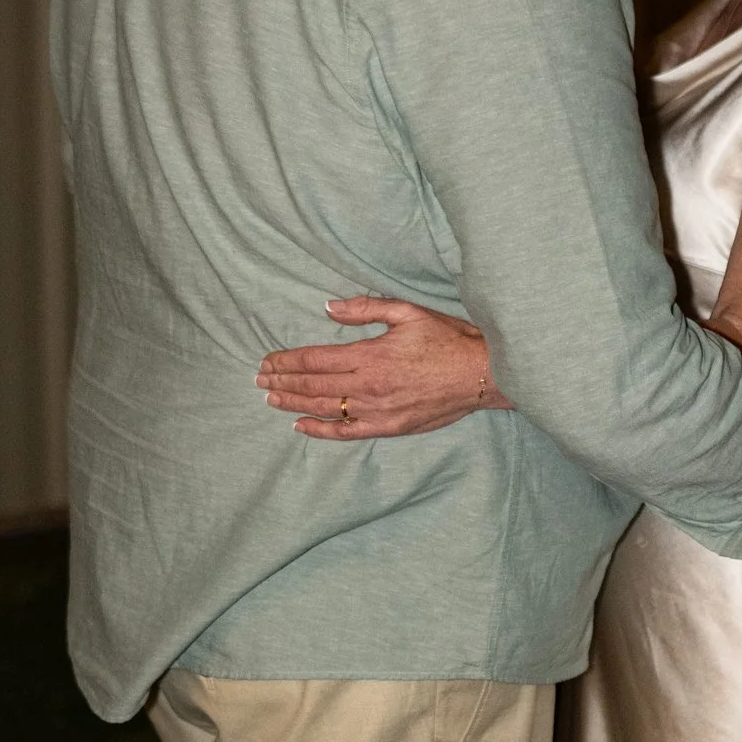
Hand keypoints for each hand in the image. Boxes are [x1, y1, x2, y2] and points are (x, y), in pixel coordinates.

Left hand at [256, 298, 509, 440]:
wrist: (481, 374)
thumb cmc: (447, 339)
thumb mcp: (407, 312)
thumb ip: (364, 309)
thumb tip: (328, 308)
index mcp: (370, 355)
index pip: (315, 359)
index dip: (287, 360)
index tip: (267, 360)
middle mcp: (369, 386)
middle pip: (313, 385)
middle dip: (283, 381)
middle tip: (259, 379)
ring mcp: (377, 410)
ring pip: (324, 409)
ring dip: (294, 404)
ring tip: (271, 398)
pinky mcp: (389, 428)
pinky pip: (347, 433)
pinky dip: (321, 430)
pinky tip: (301, 426)